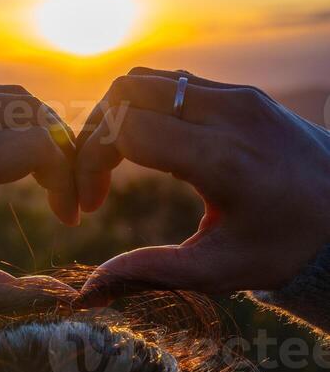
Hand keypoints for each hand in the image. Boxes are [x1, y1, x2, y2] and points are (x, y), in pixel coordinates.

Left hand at [0, 84, 77, 312]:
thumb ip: (2, 296)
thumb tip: (63, 298)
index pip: (29, 145)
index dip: (65, 178)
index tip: (67, 216)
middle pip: (27, 112)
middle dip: (62, 150)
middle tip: (67, 192)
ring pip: (9, 96)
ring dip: (40, 131)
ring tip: (48, 176)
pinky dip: (11, 120)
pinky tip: (14, 159)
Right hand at [76, 68, 329, 302]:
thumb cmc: (284, 249)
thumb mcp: (217, 271)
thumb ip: (149, 273)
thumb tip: (88, 292)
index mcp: (221, 158)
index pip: (125, 128)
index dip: (89, 162)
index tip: (89, 206)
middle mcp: (230, 114)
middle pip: (127, 90)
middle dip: (94, 133)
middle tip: (91, 180)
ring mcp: (239, 96)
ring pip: (148, 79)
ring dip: (117, 118)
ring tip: (111, 167)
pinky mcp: (243, 94)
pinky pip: (175, 84)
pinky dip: (146, 111)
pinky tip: (146, 155)